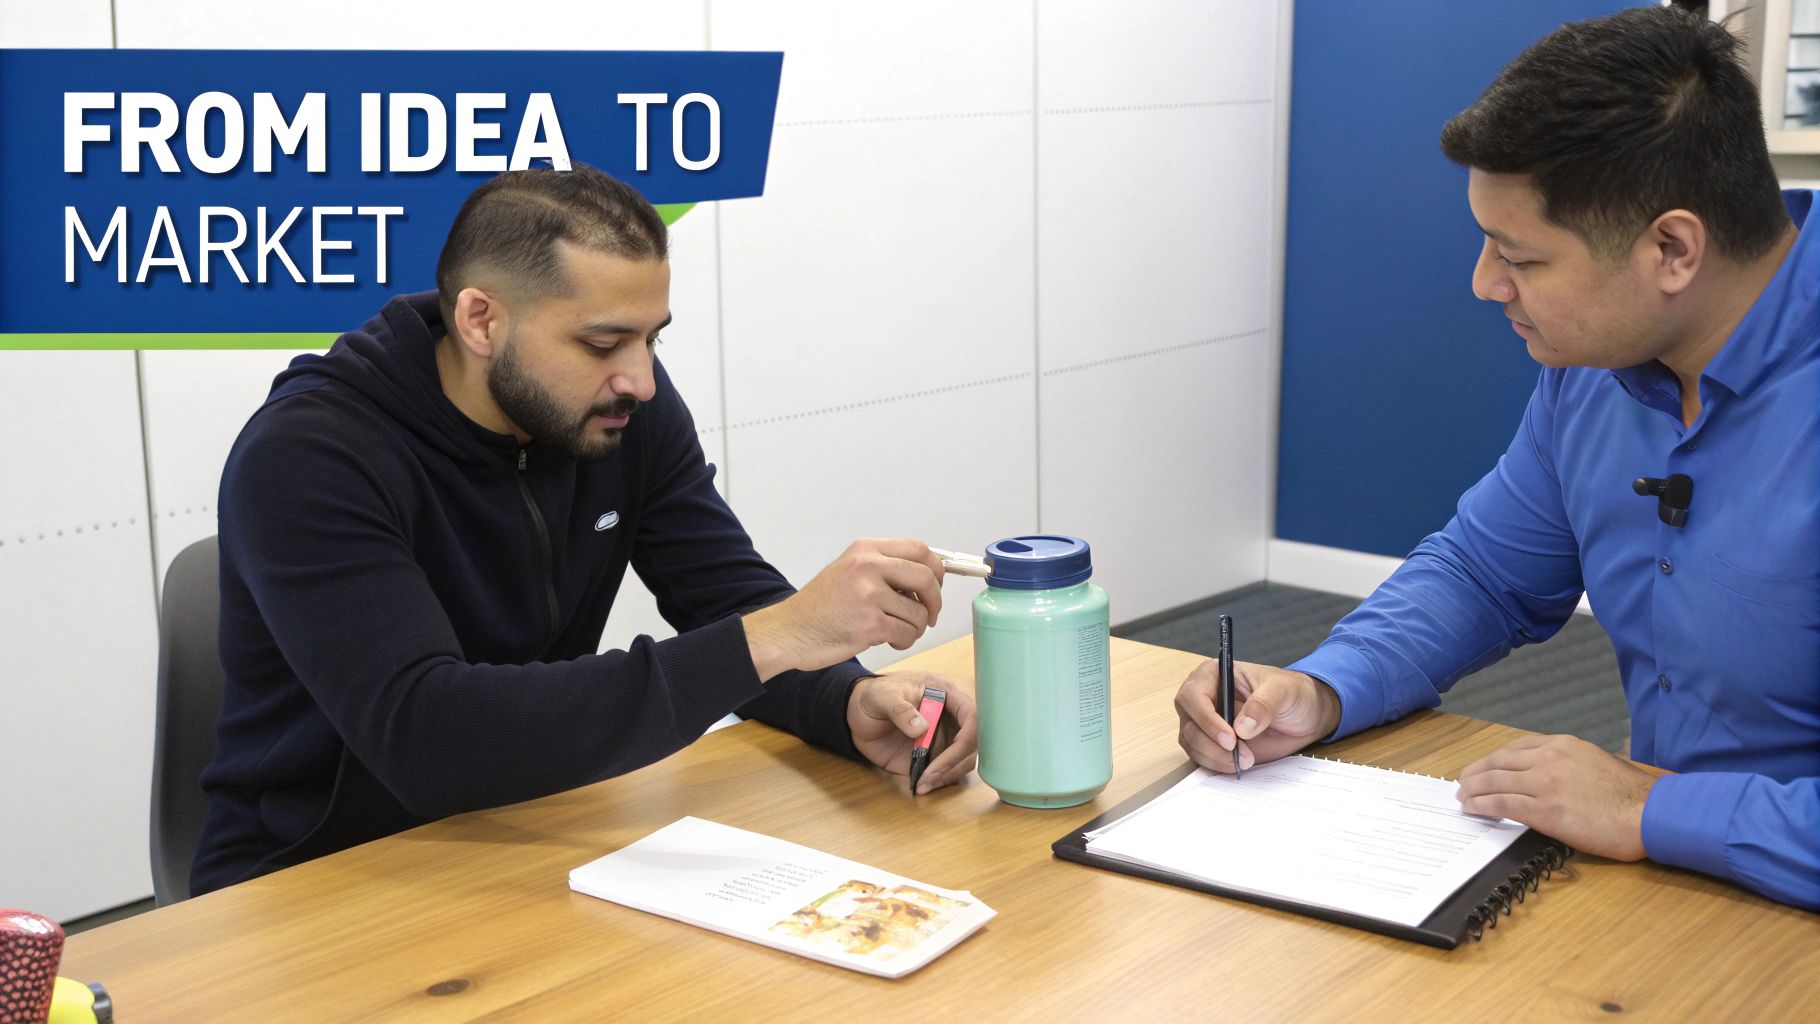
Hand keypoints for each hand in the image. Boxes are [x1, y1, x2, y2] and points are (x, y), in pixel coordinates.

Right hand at [742, 539, 945, 680]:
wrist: (789, 631)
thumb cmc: (820, 606)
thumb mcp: (850, 571)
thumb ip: (884, 568)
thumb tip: (929, 576)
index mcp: (865, 550)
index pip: (920, 550)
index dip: (936, 570)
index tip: (934, 587)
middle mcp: (867, 566)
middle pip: (927, 577)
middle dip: (934, 601)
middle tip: (929, 615)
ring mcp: (868, 594)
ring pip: (919, 612)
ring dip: (916, 627)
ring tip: (897, 631)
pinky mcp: (869, 623)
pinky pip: (907, 632)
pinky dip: (905, 641)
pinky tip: (890, 640)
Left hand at [847, 673, 977, 793]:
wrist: (859, 713)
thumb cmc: (875, 695)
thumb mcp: (882, 696)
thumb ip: (900, 709)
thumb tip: (921, 729)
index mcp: (947, 694)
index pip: (972, 716)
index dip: (966, 739)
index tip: (946, 757)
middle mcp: (952, 717)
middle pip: (972, 743)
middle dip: (954, 763)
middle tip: (929, 777)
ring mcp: (945, 737)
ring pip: (964, 761)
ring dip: (948, 775)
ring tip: (923, 784)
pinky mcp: (935, 755)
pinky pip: (948, 771)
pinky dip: (939, 781)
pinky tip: (921, 786)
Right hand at [1174, 660, 1341, 773]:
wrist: (1304, 716)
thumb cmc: (1292, 693)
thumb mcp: (1283, 691)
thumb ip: (1263, 704)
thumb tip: (1241, 727)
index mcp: (1213, 675)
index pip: (1193, 696)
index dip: (1206, 719)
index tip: (1230, 738)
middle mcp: (1202, 698)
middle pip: (1189, 722)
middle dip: (1210, 743)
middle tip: (1238, 755)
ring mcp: (1204, 722)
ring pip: (1191, 743)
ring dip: (1214, 757)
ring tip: (1245, 760)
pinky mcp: (1211, 743)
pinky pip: (1201, 756)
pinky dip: (1216, 764)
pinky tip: (1237, 765)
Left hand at [1455, 734, 1658, 859]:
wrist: (1649, 812)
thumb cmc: (1633, 794)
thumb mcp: (1599, 762)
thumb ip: (1573, 763)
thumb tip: (1559, 775)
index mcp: (1563, 745)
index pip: (1517, 748)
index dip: (1495, 758)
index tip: (1485, 766)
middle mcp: (1549, 759)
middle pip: (1499, 762)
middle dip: (1477, 771)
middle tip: (1464, 781)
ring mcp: (1544, 783)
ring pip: (1495, 782)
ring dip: (1473, 789)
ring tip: (1462, 796)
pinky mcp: (1544, 810)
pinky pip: (1502, 804)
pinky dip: (1482, 805)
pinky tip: (1473, 809)